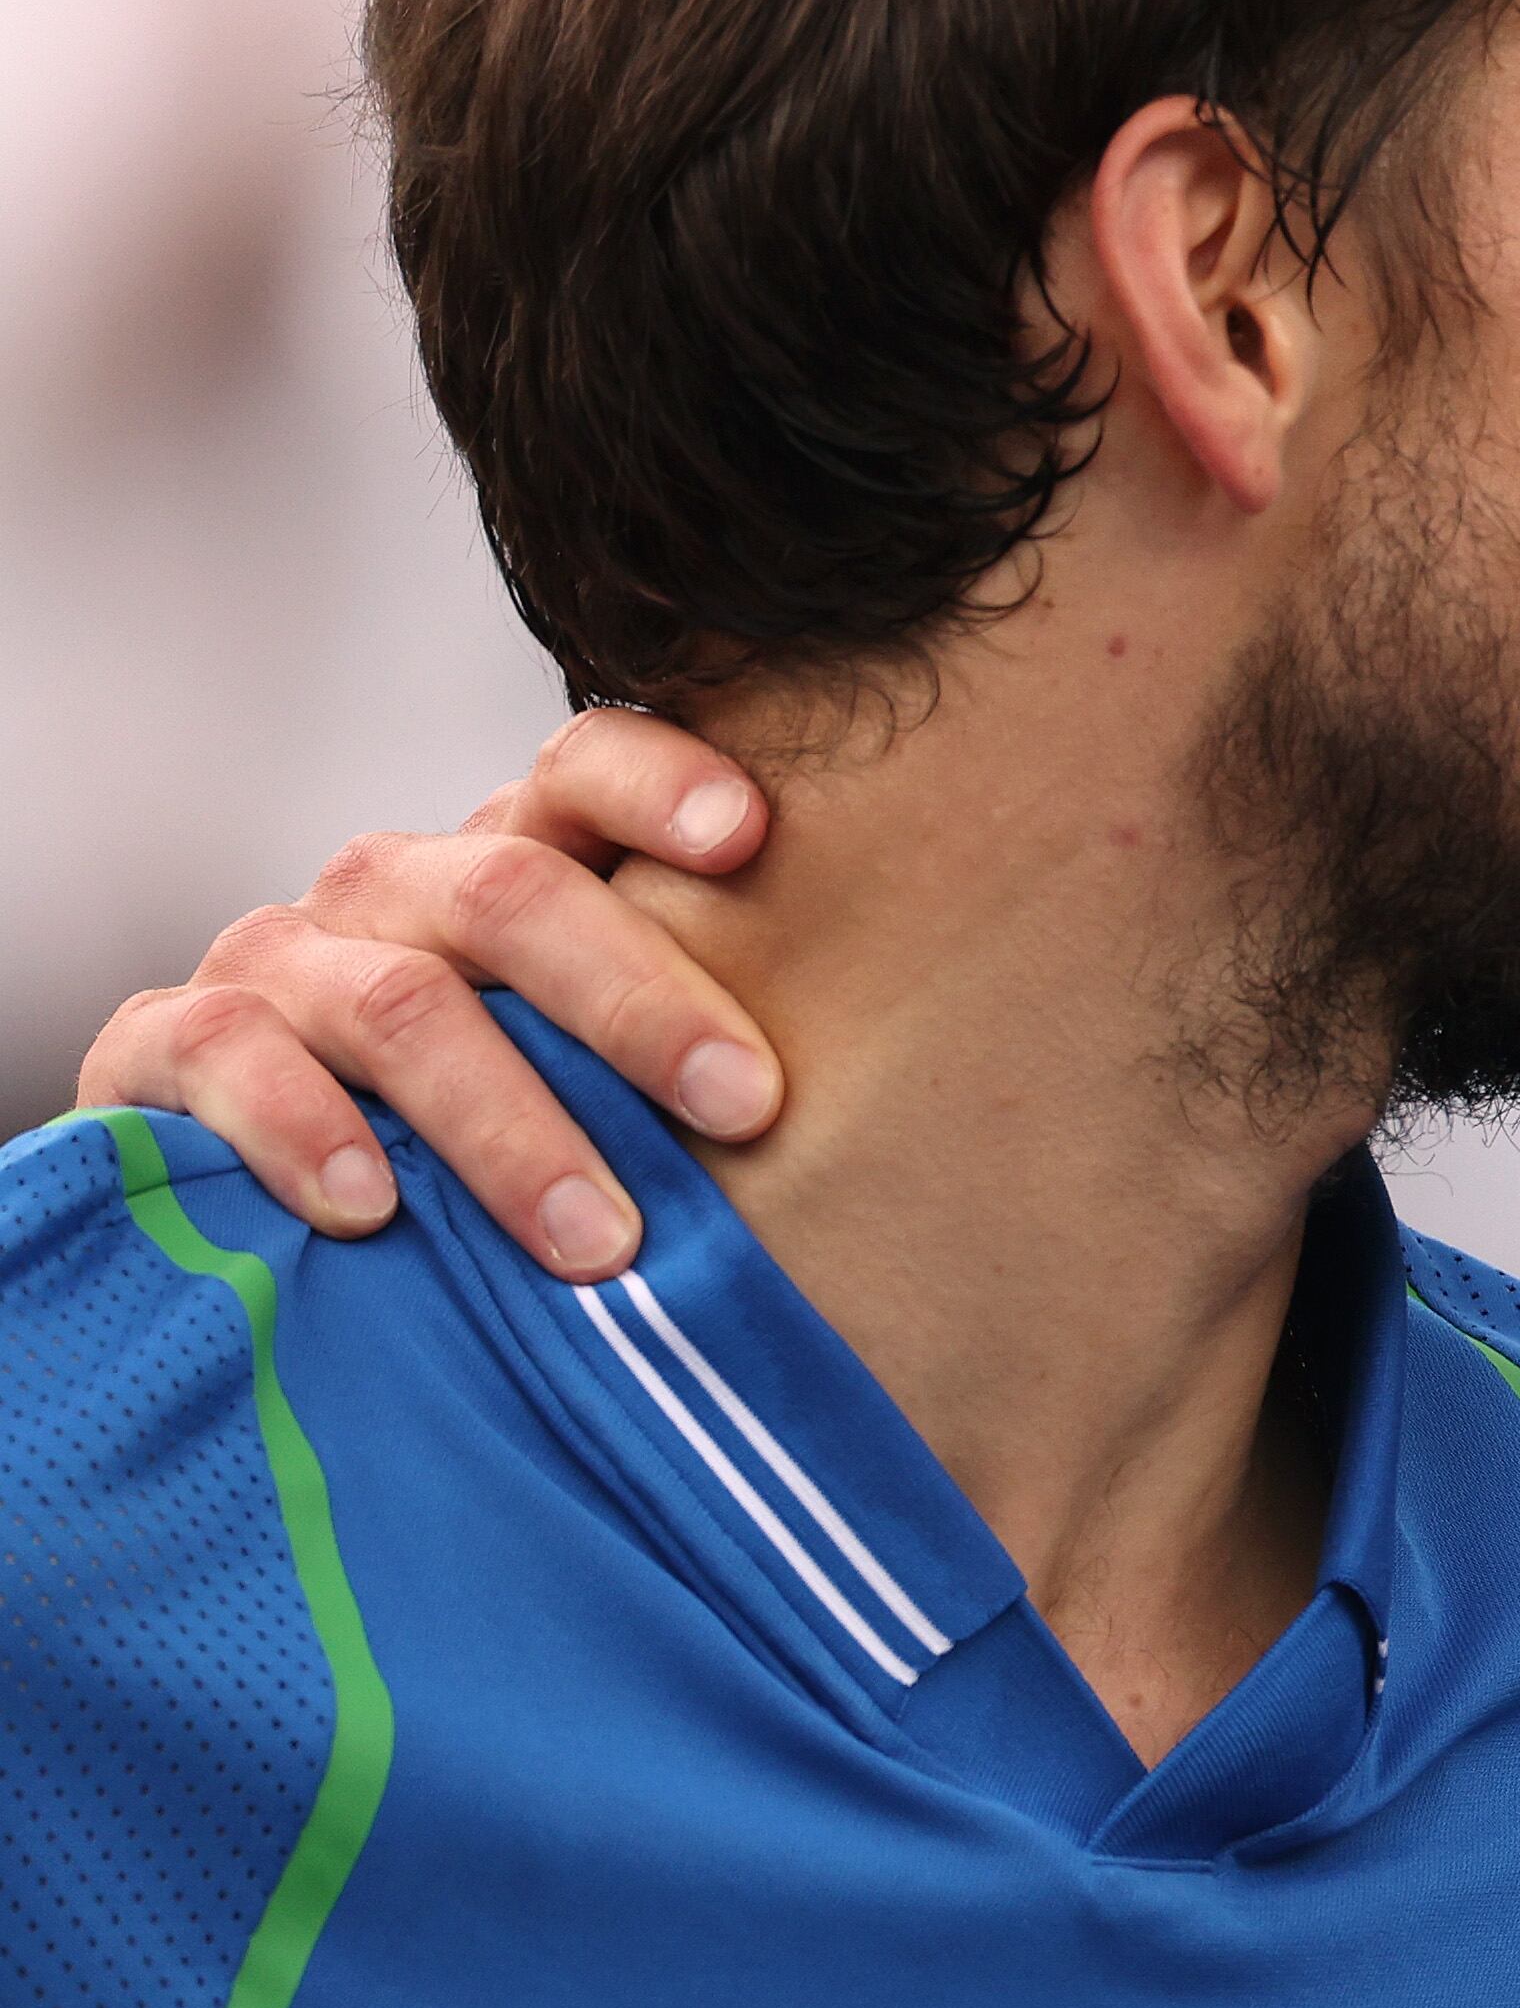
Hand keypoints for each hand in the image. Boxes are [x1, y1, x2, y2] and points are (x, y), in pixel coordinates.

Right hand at [74, 714, 787, 1278]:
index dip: (662, 782)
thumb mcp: (575, 1067)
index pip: (583, 768)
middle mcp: (393, 889)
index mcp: (507, 864)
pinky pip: (231, 1059)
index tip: (753, 836)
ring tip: (598, 1239)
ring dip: (511, 1126)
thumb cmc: (476, 1122)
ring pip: (399, 1002)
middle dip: (640, 1003)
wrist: (237, 1177)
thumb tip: (862, 1112)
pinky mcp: (169, 1046)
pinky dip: (307, 1133)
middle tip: (750, 1108)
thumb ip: (674, 1053)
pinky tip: (374, 1211)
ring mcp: (278, 960)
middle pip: (515, 891)